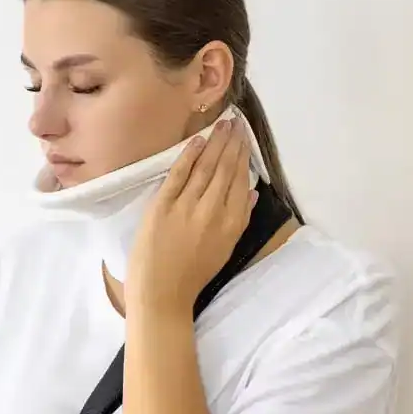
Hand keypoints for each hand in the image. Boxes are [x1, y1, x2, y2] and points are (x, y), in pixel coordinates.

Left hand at [127, 117, 253, 315]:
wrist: (161, 292)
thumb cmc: (193, 274)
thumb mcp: (225, 249)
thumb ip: (240, 219)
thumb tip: (252, 193)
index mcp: (231, 223)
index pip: (240, 181)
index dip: (243, 156)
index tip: (244, 137)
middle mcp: (213, 210)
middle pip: (225, 169)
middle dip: (232, 142)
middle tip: (235, 121)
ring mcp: (187, 206)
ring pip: (205, 167)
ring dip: (215, 143)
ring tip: (222, 124)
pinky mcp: (163, 205)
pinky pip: (179, 173)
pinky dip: (189, 155)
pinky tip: (198, 140)